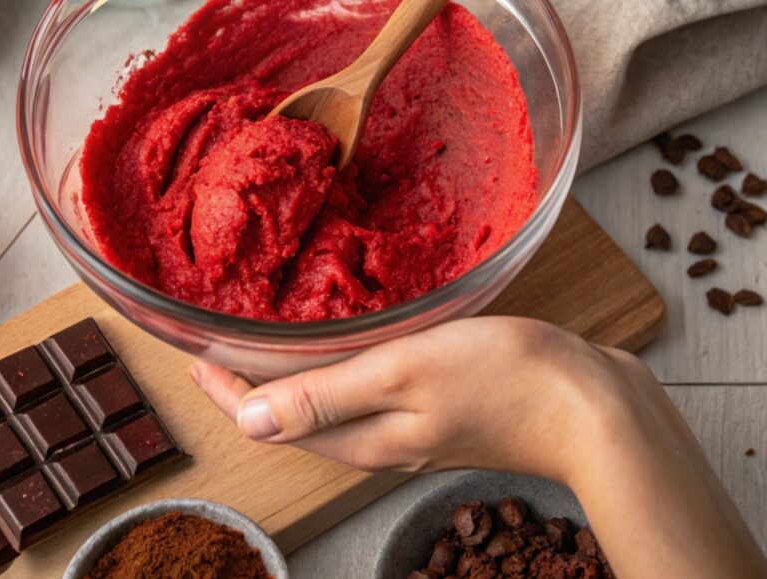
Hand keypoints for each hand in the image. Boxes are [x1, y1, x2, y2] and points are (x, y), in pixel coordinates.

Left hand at [191, 316, 621, 479]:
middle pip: (292, 417)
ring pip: (327, 407)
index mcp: (361, 434)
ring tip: (263, 346)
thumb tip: (248, 421)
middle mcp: (376, 438)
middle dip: (248, 388)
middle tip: (216, 350)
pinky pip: (364, 393)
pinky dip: (334, 371)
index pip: (270, 419)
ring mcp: (407, 426)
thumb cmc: (504, 379)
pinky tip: (342, 345)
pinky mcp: (435, 408)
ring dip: (288, 379)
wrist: (592, 407)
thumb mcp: (403, 373)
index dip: (226, 392)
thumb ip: (326, 396)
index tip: (192, 359)